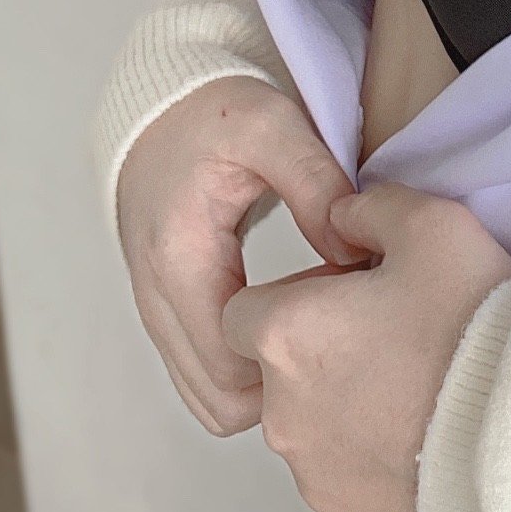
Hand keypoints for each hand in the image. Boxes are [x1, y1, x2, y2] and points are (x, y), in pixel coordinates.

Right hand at [115, 77, 359, 435]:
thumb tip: (352, 253)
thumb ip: (316, 183)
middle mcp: (158, 299)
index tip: (341, 322)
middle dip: (283, 386)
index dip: (293, 362)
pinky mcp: (170, 315)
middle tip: (337, 336)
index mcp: (180, 258)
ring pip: (210, 401)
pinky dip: (245, 371)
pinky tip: (292, 325)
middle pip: (219, 403)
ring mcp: (159, 314)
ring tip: (318, 330)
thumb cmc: (216, 114)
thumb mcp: (272, 126)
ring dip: (264, 384)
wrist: (161, 109)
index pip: (230, 368)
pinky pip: (205, 377)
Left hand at [220, 179, 510, 511]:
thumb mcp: (435, 225)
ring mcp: (315, 485)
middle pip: (283, 384)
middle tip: (404, 352)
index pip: (244, 316)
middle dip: (328, 366)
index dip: (297, 303)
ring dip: (356, 424)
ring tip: (430, 409)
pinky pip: (356, 502)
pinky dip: (383, 485)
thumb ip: (371, 207)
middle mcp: (282, 417)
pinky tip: (434, 462)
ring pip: (320, 444)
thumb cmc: (476, 320)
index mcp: (286, 338)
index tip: (352, 303)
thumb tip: (340, 215)